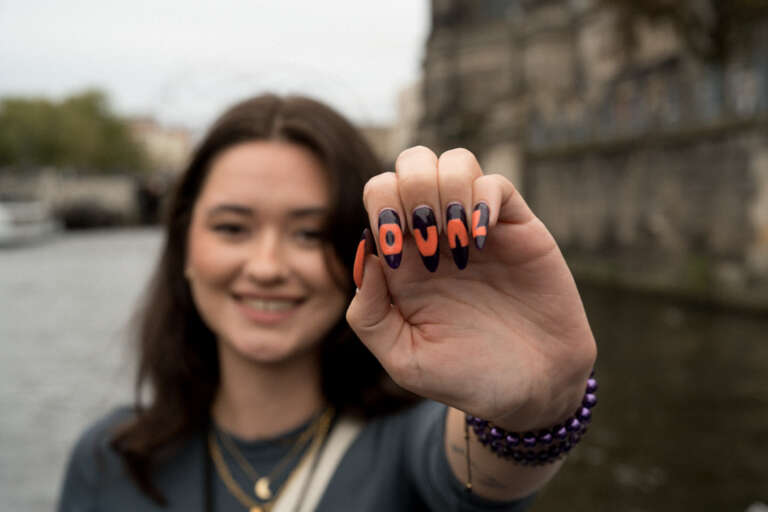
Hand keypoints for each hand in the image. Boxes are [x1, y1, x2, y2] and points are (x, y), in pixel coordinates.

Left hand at [346, 147, 596, 430]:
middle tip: (429, 240)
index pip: (380, 194)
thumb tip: (367, 255)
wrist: (531, 389)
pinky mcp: (518, 229)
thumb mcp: (403, 358)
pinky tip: (481, 240)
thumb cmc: (465, 375)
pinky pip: (496, 184)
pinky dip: (483, 200)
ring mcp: (478, 227)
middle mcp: (438, 233)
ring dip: (448, 191)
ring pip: (454, 161)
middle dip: (412, 189)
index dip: (382, 207)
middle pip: (412, 163)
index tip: (397, 254)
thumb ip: (369, 315)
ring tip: (458, 242)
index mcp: (404, 258)